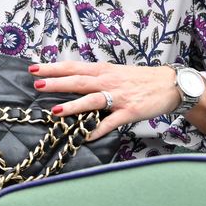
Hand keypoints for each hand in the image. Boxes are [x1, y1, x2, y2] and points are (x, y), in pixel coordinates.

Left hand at [30, 61, 184, 140]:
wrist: (170, 84)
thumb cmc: (142, 79)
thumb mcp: (118, 72)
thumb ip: (98, 77)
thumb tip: (75, 81)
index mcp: (105, 70)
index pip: (75, 67)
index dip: (54, 68)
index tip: (35, 69)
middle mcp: (109, 81)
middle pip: (79, 81)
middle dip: (57, 83)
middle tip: (37, 84)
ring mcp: (119, 97)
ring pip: (92, 100)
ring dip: (73, 106)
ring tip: (55, 111)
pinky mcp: (129, 111)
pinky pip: (110, 122)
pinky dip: (97, 130)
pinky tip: (85, 137)